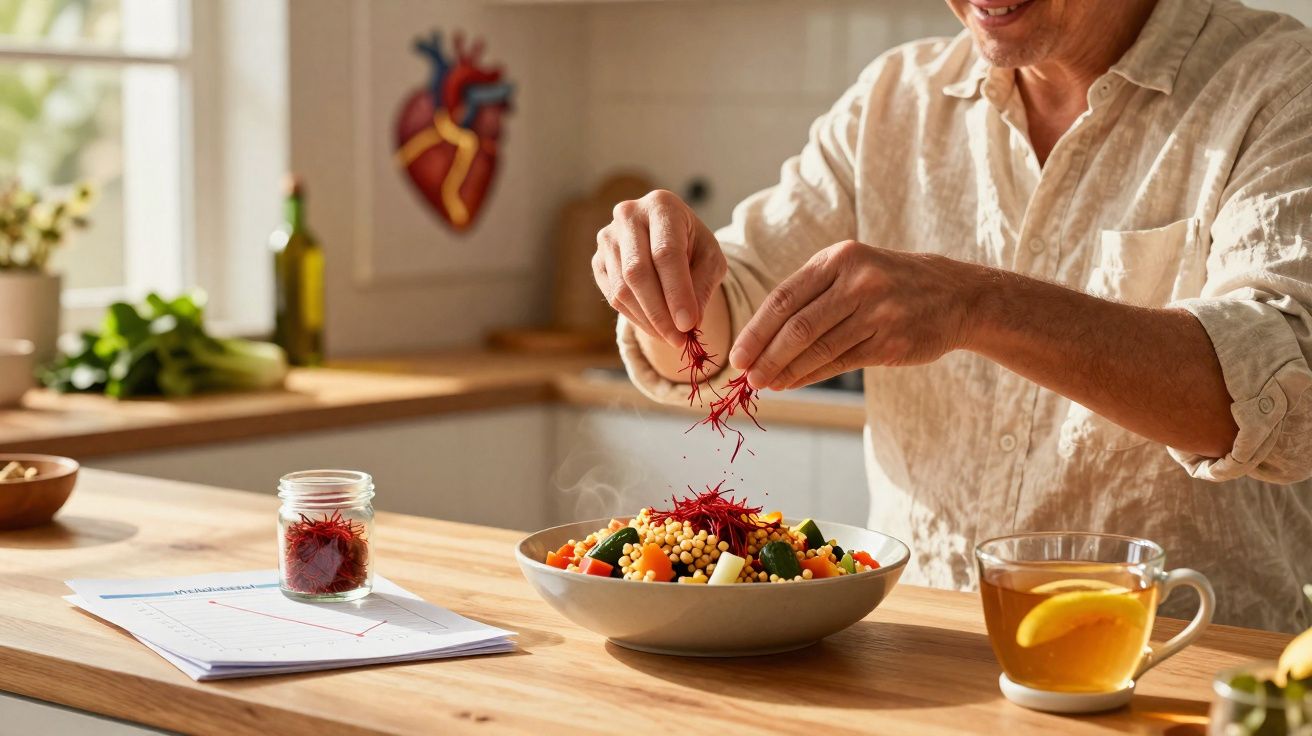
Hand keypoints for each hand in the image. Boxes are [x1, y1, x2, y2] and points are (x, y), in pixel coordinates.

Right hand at [593, 190, 727, 344]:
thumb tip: (687, 322)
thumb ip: (702, 286)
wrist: (667, 237)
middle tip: (679, 339)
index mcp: (662, 206)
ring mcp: (607, 238)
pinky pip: (612, 296)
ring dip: (648, 320)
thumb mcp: (711, 259)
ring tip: (671, 337)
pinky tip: (655, 326)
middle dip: (660, 312)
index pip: (666, 253)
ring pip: (622, 289)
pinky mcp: (597, 260)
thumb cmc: (693, 245)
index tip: (688, 324)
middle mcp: (628, 215)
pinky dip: (635, 318)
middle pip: (637, 271)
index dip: (676, 292)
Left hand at [729, 240, 981, 388]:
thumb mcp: (853, 270)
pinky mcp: (892, 342)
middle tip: (744, 376)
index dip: (756, 329)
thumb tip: (762, 336)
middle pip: (797, 326)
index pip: (785, 297)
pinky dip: (811, 375)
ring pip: (818, 348)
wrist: (957, 296)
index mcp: (841, 258)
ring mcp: (878, 312)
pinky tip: (793, 383)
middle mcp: (858, 282)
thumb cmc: (891, 284)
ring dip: (785, 371)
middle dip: (765, 355)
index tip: (736, 353)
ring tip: (764, 384)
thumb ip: (811, 295)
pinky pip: (841, 363)